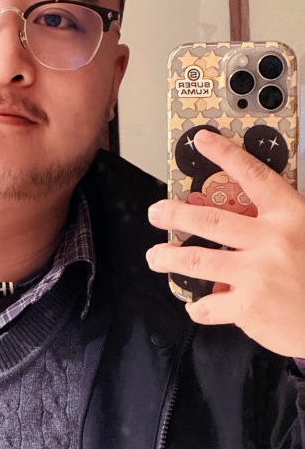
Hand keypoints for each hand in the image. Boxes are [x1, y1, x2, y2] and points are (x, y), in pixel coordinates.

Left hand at [146, 129, 304, 357]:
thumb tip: (238, 225)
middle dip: (175, 214)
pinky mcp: (248, 308)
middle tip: (156, 212)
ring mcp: (257, 275)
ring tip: (156, 257)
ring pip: (197, 260)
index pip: (253, 176)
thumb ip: (276, 226)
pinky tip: (196, 305)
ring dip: (169, 257)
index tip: (203, 140)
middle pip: (209, 220)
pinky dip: (198, 307)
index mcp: (291, 217)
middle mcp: (271, 242)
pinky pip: (208, 305)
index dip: (225, 154)